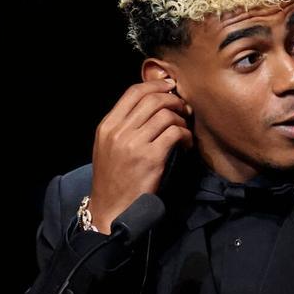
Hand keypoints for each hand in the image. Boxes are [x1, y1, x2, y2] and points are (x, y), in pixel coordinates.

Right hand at [88, 79, 193, 229]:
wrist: (111, 209)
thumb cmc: (112, 180)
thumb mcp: (107, 147)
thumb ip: (122, 126)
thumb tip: (149, 105)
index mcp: (107, 126)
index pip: (133, 92)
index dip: (155, 84)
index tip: (169, 87)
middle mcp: (119, 132)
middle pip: (152, 99)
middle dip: (173, 99)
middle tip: (183, 108)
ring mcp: (134, 144)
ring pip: (166, 114)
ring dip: (181, 118)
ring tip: (184, 129)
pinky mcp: (151, 158)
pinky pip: (175, 133)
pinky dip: (185, 135)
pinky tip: (186, 144)